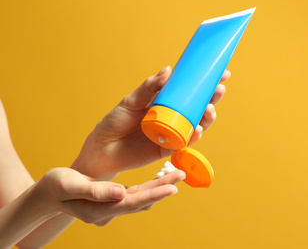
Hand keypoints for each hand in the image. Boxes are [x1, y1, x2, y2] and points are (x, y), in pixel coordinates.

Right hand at [36, 167, 184, 225]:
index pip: (131, 203)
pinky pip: (136, 196)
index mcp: (98, 210)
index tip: (172, 187)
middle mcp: (108, 213)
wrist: (48, 195)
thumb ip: (95, 191)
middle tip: (181, 174)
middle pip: (140, 201)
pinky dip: (149, 187)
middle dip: (162, 188)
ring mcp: (111, 209)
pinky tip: (159, 178)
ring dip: (158, 187)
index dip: (153, 194)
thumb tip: (121, 192)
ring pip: (140, 199)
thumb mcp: (70, 185)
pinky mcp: (113, 202)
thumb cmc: (56, 187)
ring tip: (176, 173)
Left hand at [71, 66, 229, 179]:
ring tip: (210, 109)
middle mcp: (172, 116)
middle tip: (220, 88)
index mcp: (164, 102)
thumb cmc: (115, 122)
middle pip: (198, 106)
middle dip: (212, 98)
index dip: (205, 82)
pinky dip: (194, 135)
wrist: (102, 149)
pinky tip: (198, 129)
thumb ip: (149, 88)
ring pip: (196, 124)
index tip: (221, 72)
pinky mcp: (169, 148)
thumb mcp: (131, 101)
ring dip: (207, 117)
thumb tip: (168, 70)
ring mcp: (172, 132)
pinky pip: (185, 141)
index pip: (189, 90)